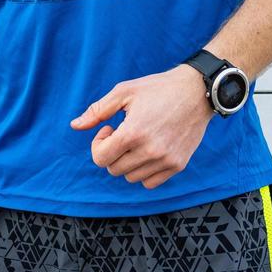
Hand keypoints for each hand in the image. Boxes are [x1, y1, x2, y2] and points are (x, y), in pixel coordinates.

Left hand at [69, 63, 214, 189]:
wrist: (196, 91)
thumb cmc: (158, 88)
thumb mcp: (124, 92)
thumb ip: (97, 110)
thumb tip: (75, 126)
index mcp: (133, 133)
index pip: (100, 158)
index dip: (98, 144)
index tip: (109, 129)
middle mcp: (150, 151)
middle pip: (114, 169)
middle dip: (112, 152)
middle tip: (124, 132)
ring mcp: (166, 160)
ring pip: (131, 178)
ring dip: (128, 162)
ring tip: (138, 140)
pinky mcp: (178, 165)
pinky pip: (150, 183)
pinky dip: (144, 171)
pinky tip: (149, 150)